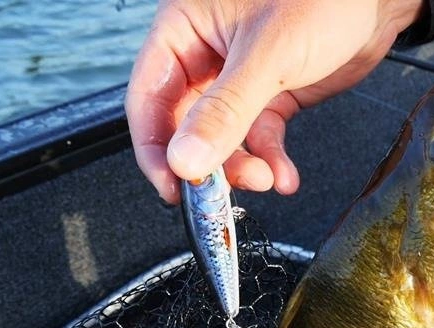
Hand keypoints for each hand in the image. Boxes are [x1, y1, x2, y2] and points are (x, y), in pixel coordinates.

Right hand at [125, 0, 423, 202]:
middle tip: (222, 193)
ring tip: (266, 178)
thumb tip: (185, 161)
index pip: (149, 97)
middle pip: (184, 124)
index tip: (172, 187)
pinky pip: (259, 135)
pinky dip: (270, 159)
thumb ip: (225, 110)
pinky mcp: (271, 94)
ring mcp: (238, 77)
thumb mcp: (269, 53)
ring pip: (222, 137)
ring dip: (241, 166)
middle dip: (207, 163)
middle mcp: (205, 54)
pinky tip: (284, 175)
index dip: (155, 148)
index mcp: (184, 28)